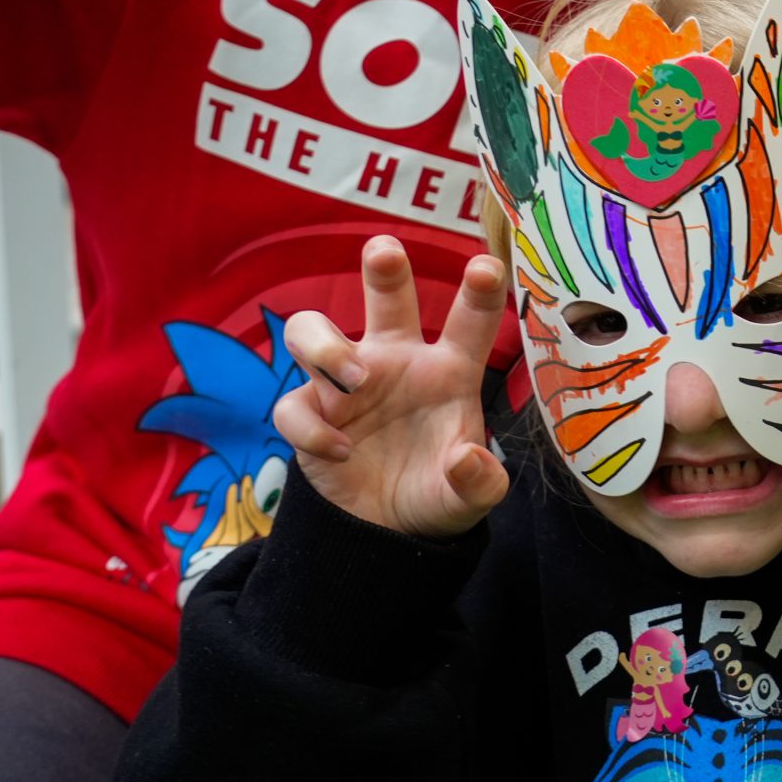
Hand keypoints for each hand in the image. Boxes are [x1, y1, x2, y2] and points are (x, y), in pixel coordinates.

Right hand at [271, 237, 509, 538]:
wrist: (387, 530)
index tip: (488, 266)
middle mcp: (396, 362)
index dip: (480, 292)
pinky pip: (293, 406)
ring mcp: (347, 383)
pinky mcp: (310, 414)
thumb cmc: (437, 492)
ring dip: (328, 347)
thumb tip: (467, 459)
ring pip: (312, 331)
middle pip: (386, 299)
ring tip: (355, 379)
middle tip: (385, 251)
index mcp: (448, 371)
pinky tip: (342, 451)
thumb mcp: (471, 499)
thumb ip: (480, 482)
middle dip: (384, 271)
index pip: (470, 322)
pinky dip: (312, 429)